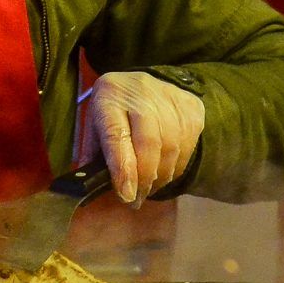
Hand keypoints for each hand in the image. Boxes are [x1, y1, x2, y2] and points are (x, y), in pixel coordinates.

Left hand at [84, 71, 204, 206]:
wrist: (142, 83)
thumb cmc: (114, 110)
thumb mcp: (95, 126)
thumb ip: (94, 154)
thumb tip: (92, 187)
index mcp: (110, 96)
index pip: (117, 134)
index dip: (123, 168)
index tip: (126, 195)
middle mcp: (141, 91)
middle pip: (149, 143)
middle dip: (144, 179)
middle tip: (137, 200)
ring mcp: (170, 98)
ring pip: (171, 148)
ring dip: (161, 177)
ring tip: (149, 188)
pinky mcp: (191, 108)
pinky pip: (188, 147)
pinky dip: (176, 167)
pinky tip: (165, 171)